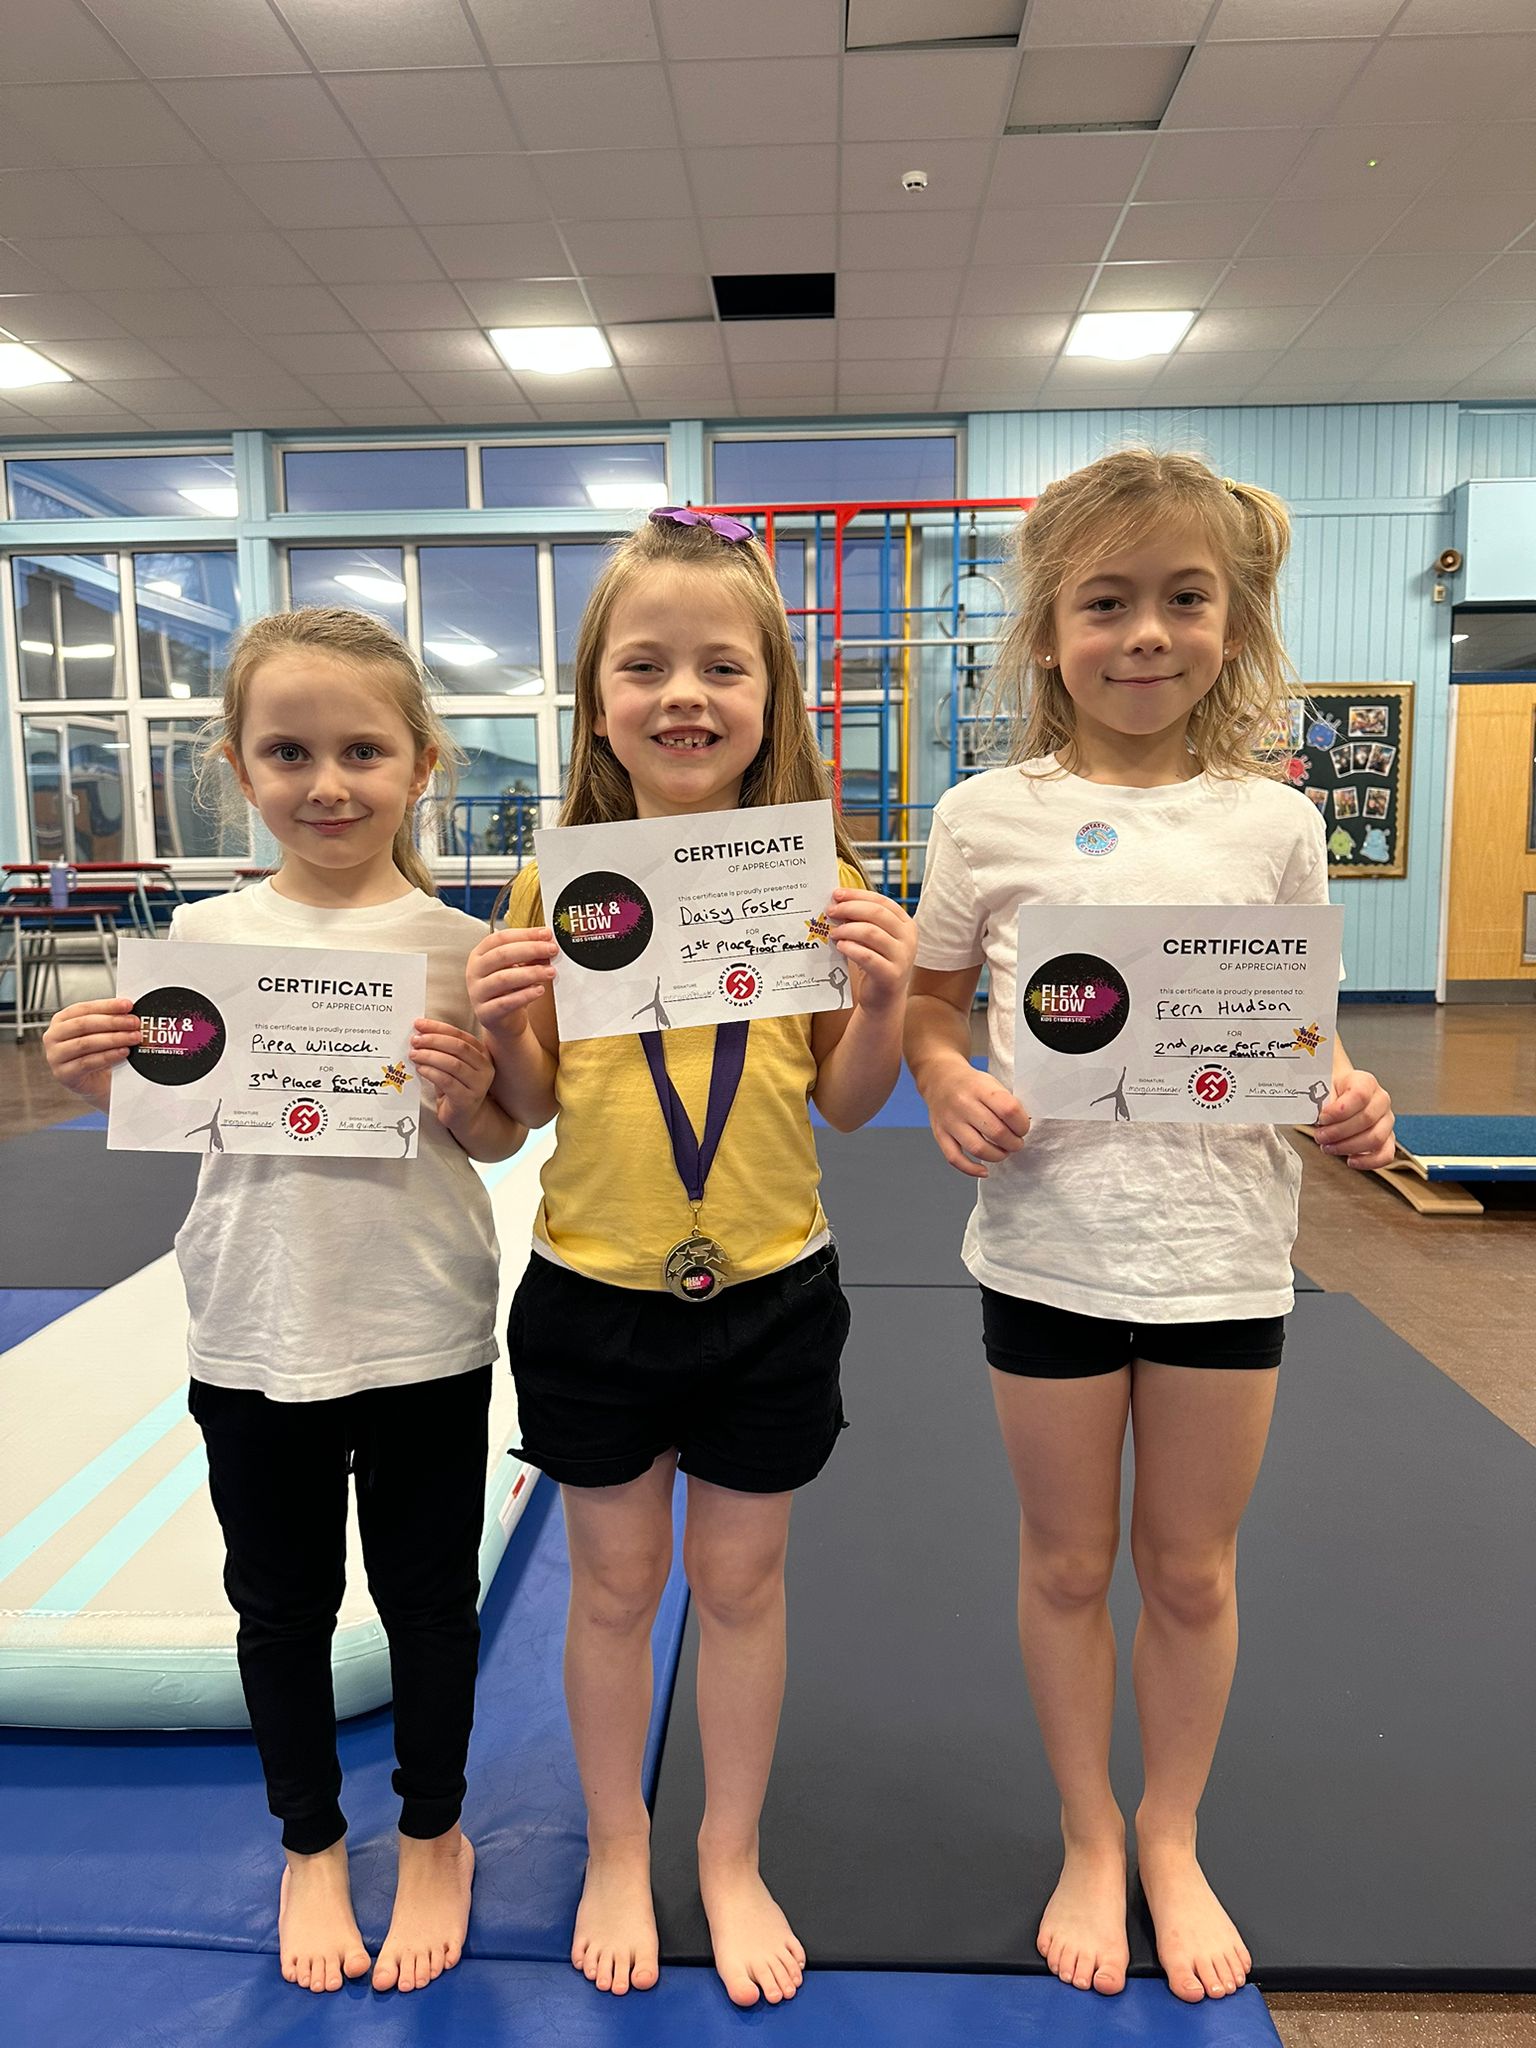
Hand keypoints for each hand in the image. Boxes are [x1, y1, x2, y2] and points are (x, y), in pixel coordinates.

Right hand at [43, 997, 141, 1107]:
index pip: (84, 1008)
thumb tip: (129, 1011)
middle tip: (133, 1022)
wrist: (93, 1082)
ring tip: (133, 1037)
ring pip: (86, 1043)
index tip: (127, 1005)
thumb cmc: (95, 1053)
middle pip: (84, 1024)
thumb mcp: (100, 1033)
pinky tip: (123, 1052)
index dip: (107, 1006)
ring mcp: (55, 1056)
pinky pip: (87, 1062)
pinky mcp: (63, 1074)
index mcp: (61, 1020)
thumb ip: (109, 1020)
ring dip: (113, 1039)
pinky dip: (108, 1056)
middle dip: (113, 1022)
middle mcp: (53, 1036)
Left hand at [410, 1018, 493, 1130]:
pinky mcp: (467, 1099)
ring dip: (430, 1056)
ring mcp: (479, 1084)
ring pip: (453, 1064)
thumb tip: (420, 1031)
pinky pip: (447, 1081)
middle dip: (433, 1040)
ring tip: (414, 1054)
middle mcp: (485, 1067)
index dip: (438, 1028)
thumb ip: (442, 1049)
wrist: (465, 1118)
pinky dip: (431, 1072)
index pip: (460, 1035)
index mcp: (482, 1054)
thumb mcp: (451, 1065)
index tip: (419, 1024)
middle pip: (458, 1047)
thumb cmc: (455, 1088)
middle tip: (415, 1041)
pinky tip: (420, 1069)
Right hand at [466, 926, 557, 1034]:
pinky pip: (505, 1003)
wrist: (504, 1021)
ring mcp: (477, 992)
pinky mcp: (485, 1013)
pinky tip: (540, 990)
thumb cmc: (510, 989)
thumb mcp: (519, 968)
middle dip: (530, 950)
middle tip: (552, 950)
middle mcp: (475, 971)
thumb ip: (530, 955)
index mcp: (480, 954)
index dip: (525, 934)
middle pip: (501, 955)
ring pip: (503, 979)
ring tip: (550, 972)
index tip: (547, 934)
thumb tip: (548, 943)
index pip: (501, 938)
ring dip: (530, 973)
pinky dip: (524, 995)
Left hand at [824, 888, 915, 1011]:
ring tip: (834, 933)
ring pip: (872, 933)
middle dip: (850, 909)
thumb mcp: (873, 939)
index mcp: (906, 924)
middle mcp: (908, 938)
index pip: (882, 901)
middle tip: (831, 911)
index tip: (837, 894)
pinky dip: (851, 949)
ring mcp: (903, 957)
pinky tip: (840, 946)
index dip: (858, 895)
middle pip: (877, 913)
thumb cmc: (876, 964)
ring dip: (848, 929)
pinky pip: (867, 956)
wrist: (884, 999)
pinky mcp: (892, 975)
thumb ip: (863, 921)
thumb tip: (838, 902)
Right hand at [925, 1057, 1029, 1179]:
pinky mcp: (940, 1134)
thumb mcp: (991, 1082)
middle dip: (1013, 1143)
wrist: (940, 1078)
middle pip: (996, 1132)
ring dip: (997, 1156)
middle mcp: (963, 1104)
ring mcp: (950, 1121)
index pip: (1009, 1110)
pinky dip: (971, 1169)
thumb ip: (1006, 1103)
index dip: (1022, 1124)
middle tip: (1016, 1142)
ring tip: (1003, 1152)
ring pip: (978, 1148)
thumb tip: (1023, 1128)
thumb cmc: (971, 1083)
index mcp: (980, 1088)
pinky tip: (984, 1170)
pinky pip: (954, 1158)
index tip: (1023, 1128)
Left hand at [1316, 1067, 1393, 1170]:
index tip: (1321, 1118)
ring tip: (1328, 1147)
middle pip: (1366, 1119)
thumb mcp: (1321, 1087)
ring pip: (1375, 1138)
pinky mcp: (1387, 1138)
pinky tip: (1350, 1160)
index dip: (1339, 1110)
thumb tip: (1317, 1115)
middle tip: (1320, 1136)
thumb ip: (1321, 1099)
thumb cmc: (1329, 1090)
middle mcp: (1380, 1100)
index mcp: (1365, 1082)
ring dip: (1348, 1146)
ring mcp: (1386, 1120)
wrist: (1336, 1092)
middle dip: (1338, 1132)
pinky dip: (1368, 1161)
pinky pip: (1385, 1154)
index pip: (1359, 1095)